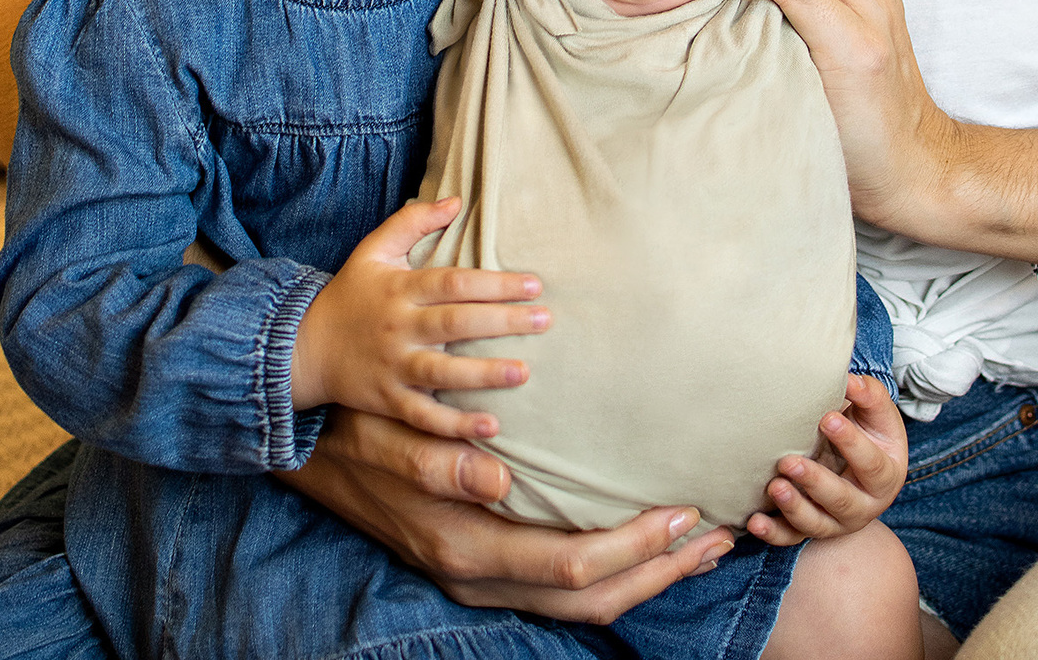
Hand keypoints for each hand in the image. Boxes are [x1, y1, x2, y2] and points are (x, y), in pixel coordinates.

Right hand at [284, 407, 735, 622]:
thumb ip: (441, 459)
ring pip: (583, 604)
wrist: (317, 457)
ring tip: (702, 546)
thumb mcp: (392, 439)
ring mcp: (485, 580)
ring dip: (647, 576)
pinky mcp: (489, 566)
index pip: (569, 567)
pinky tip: (646, 542)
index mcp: (466, 548)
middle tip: (720, 541)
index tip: (683, 513)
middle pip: (591, 601)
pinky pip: (565, 587)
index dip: (632, 546)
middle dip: (659, 572)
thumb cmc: (361, 434)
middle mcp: (480, 578)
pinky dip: (616, 571)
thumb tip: (498, 480)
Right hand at [291, 197, 549, 438]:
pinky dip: (456, 424)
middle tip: (545, 320)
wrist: (303, 347)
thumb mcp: (373, 249)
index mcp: (401, 288)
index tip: (535, 284)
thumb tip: (456, 201)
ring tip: (524, 373)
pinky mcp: (387, 400)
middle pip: (456, 323)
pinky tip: (491, 427)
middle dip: (504, 322)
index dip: (495, 283)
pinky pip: (425, 416)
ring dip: (485, 375)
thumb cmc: (349, 293)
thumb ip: (412, 221)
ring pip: (443, 373)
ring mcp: (393, 366)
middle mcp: (399, 327)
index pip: (455, 283)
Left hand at [747, 374, 907, 545]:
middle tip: (790, 462)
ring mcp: (836, 521)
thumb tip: (850, 379)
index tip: (827, 418)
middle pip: (842, 500)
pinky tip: (754, 521)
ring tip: (774, 486)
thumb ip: (868, 395)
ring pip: (816, 523)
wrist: (856, 460)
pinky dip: (772, 532)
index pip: (871, 464)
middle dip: (816, 482)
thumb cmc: (866, 429)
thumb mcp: (876, 413)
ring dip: (794, 508)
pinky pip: (791, 537)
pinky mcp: (810, 528)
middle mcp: (863, 505)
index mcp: (886, 476)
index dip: (851, 443)